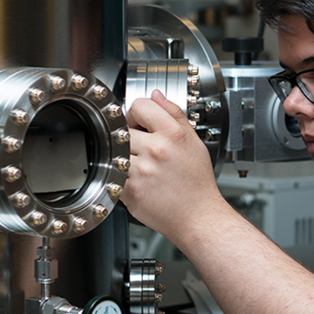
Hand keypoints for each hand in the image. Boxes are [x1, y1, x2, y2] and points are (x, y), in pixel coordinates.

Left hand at [122, 90, 223, 242]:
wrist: (198, 216)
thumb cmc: (198, 183)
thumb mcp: (194, 142)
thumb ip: (174, 115)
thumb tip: (157, 96)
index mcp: (173, 134)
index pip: (140, 106)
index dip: (137, 114)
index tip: (140, 124)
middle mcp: (157, 150)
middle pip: (124, 128)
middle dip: (130, 137)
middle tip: (142, 148)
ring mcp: (142, 170)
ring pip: (116, 150)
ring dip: (123, 156)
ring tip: (141, 165)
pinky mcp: (130, 189)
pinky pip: (114, 172)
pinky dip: (121, 175)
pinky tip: (138, 180)